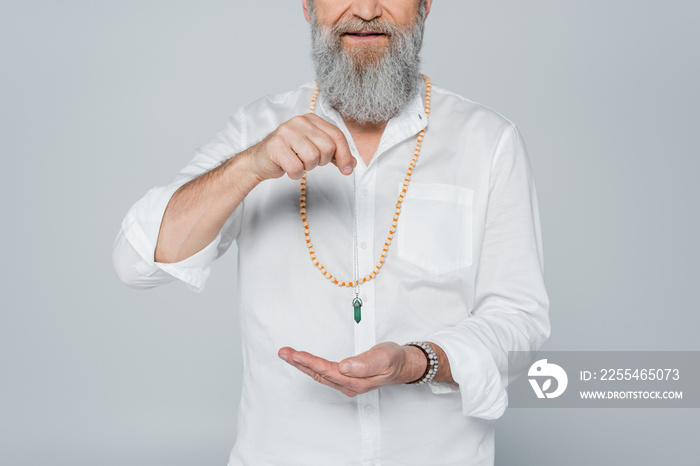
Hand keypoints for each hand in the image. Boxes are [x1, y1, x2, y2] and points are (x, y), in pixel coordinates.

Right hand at [247, 114, 355, 180]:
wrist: (260, 160)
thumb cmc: (289, 154)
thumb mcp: (314, 149)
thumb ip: (333, 153)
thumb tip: (352, 163)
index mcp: (311, 119)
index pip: (337, 136)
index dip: (345, 155)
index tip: (347, 169)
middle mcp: (299, 122)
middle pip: (327, 148)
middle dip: (322, 162)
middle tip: (310, 162)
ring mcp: (286, 132)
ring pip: (312, 158)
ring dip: (307, 168)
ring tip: (297, 162)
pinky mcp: (275, 146)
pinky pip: (296, 168)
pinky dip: (294, 174)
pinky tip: (288, 168)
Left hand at [278, 342, 426, 396]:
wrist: (403, 365)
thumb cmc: (394, 360)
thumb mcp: (384, 358)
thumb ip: (365, 363)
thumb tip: (346, 366)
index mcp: (356, 381)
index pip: (327, 370)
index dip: (310, 362)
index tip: (296, 354)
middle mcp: (348, 385)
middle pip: (318, 374)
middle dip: (299, 363)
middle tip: (283, 353)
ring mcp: (346, 383)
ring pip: (319, 374)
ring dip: (302, 364)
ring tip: (287, 354)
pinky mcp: (346, 378)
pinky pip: (324, 373)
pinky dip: (311, 366)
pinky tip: (303, 361)